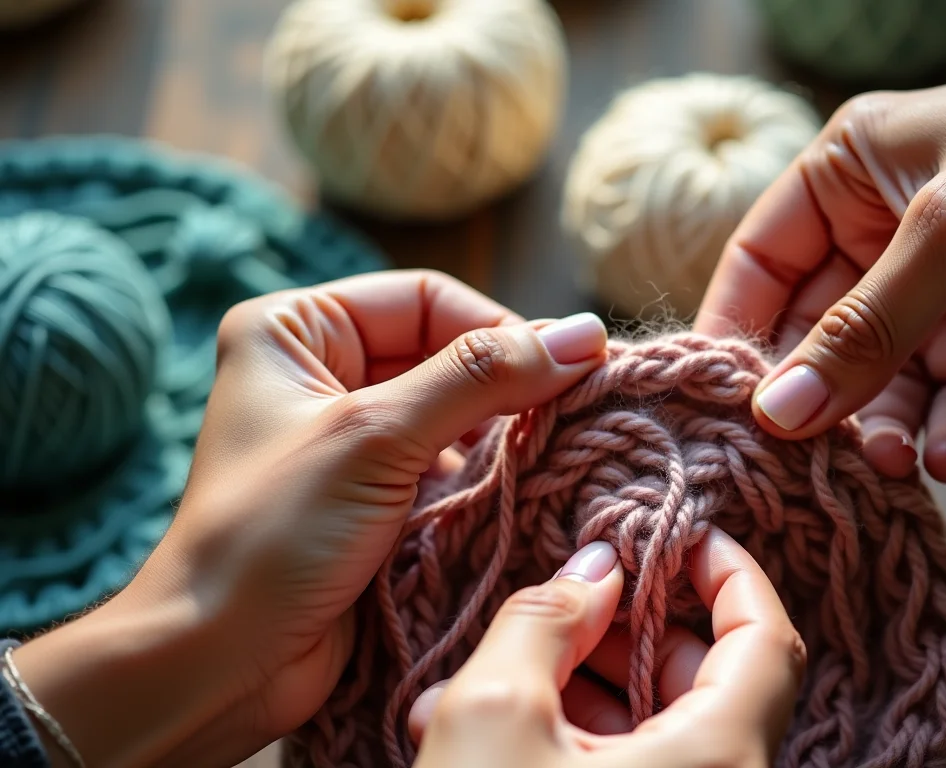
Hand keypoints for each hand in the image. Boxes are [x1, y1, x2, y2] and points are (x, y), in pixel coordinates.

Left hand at [12, 271, 608, 766]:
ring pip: (454, 415)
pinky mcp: (372, 497)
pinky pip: (447, 468)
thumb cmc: (271, 536)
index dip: (499, 328)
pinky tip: (519, 493)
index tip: (572, 366)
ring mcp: (347, 439)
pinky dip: (484, 480)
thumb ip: (482, 378)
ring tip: (551, 455)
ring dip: (501, 437)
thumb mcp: (377, 437)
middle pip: (445, 354)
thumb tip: (583, 334)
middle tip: (574, 411)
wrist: (220, 664)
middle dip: (506, 386)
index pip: (427, 299)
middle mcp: (319, 374)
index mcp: (295, 330)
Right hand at [406, 527, 804, 767]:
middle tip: (575, 600)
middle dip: (639, 629)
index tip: (678, 535)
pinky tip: (503, 727)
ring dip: (596, 685)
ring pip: (666, 731)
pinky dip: (585, 742)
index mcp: (714, 762)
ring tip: (509, 666)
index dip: (730, 572)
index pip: (769, 638)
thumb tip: (592, 570)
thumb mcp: (493, 719)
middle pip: (714, 681)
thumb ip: (543, 622)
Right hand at [696, 17, 945, 482]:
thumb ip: (866, 326)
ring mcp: (936, 303)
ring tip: (889, 463)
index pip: (759, 265)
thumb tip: (778, 410)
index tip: (712, 405)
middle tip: (808, 458)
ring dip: (879, 430)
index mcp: (844, 181)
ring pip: (879, 387)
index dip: (732, 333)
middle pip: (814, 340)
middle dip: (814, 400)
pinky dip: (945, 438)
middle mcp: (877, 245)